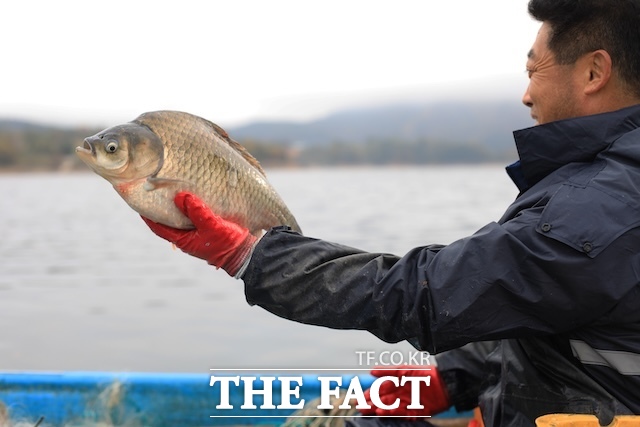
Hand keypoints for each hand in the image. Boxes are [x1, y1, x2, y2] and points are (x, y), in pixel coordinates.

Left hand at [141, 192, 256, 275]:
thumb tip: (180, 197)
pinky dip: (189, 208)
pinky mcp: (208, 230)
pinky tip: (192, 198)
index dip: (148, 214)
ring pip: (181, 219)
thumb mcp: (212, 226)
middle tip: (155, 190)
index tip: (140, 200)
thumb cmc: (228, 243)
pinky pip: (193, 218)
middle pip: (168, 221)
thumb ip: (197, 212)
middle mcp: (187, 239)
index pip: (158, 227)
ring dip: (176, 207)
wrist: (247, 254)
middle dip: (161, 207)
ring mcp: (197, 235)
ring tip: (172, 191)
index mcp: (183, 240)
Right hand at [360, 365, 449, 418]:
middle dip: (371, 403)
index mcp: (397, 385)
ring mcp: (408, 404)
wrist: (445, 382)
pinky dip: (392, 412)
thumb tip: (371, 371)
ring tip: (369, 410)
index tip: (360, 397)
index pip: (380, 391)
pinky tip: (384, 412)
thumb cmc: (426, 373)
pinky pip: (402, 413)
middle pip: (383, 401)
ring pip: (390, 408)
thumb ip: (388, 370)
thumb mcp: (405, 369)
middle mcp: (401, 395)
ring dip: (379, 409)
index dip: (370, 394)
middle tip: (360, 406)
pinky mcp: (416, 412)